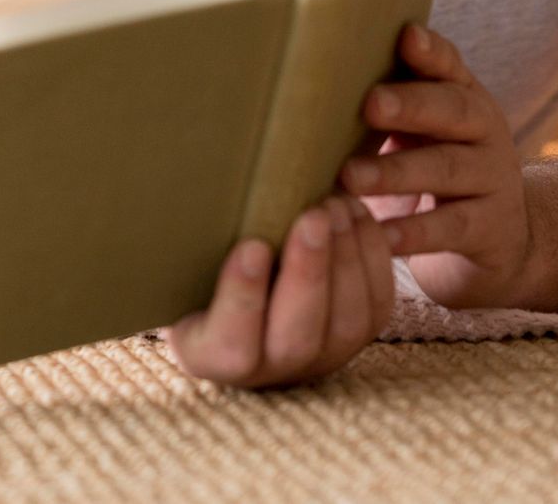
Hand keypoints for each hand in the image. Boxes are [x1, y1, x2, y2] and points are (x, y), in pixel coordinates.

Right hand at [165, 196, 395, 387]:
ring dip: (346, 259)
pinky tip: (357, 213)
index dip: (244, 297)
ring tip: (335, 205)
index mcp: (212, 357)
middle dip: (309, 272)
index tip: (251, 246)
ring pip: (348, 323)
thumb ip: (189, 252)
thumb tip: (200, 188)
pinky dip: (372, 256)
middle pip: (298, 336)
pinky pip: (377, 305)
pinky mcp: (358, 338)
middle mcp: (271, 370)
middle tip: (312, 216)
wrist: (240, 294)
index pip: (231, 344)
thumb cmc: (197, 274)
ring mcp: (321, 358)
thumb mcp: (179, 273)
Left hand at [340, 24, 530, 307]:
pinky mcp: (490, 228)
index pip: (448, 66)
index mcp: (463, 98)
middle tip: (370, 104)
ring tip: (352, 177)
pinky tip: (381, 235)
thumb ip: (384, 106)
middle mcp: (484, 132)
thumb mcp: (420, 132)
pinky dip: (414, 233)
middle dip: (410, 105)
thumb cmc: (434, 169)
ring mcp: (492, 180)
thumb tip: (307, 82)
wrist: (499, 239)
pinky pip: (451, 228)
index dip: (429, 52)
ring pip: (447, 169)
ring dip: (397, 172)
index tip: (405, 36)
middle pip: (452, 110)